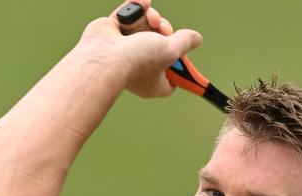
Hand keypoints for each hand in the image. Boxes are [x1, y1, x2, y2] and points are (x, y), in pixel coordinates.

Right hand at [76, 1, 201, 97]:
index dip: (179, 65)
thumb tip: (197, 39)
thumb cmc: (138, 60)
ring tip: (148, 18)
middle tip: (162, 30)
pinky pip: (129, 15)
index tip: (182, 55)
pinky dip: (136, 7)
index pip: (172, 76)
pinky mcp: (113, 33)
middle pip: (161, 44)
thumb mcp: (171, 50)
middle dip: (164, 32)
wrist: (105, 56)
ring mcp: (125, 50)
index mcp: (153, 81)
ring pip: (146, 27)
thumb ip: (185, 42)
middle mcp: (139, 67)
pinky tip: (142, 3)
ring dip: (151, 17)